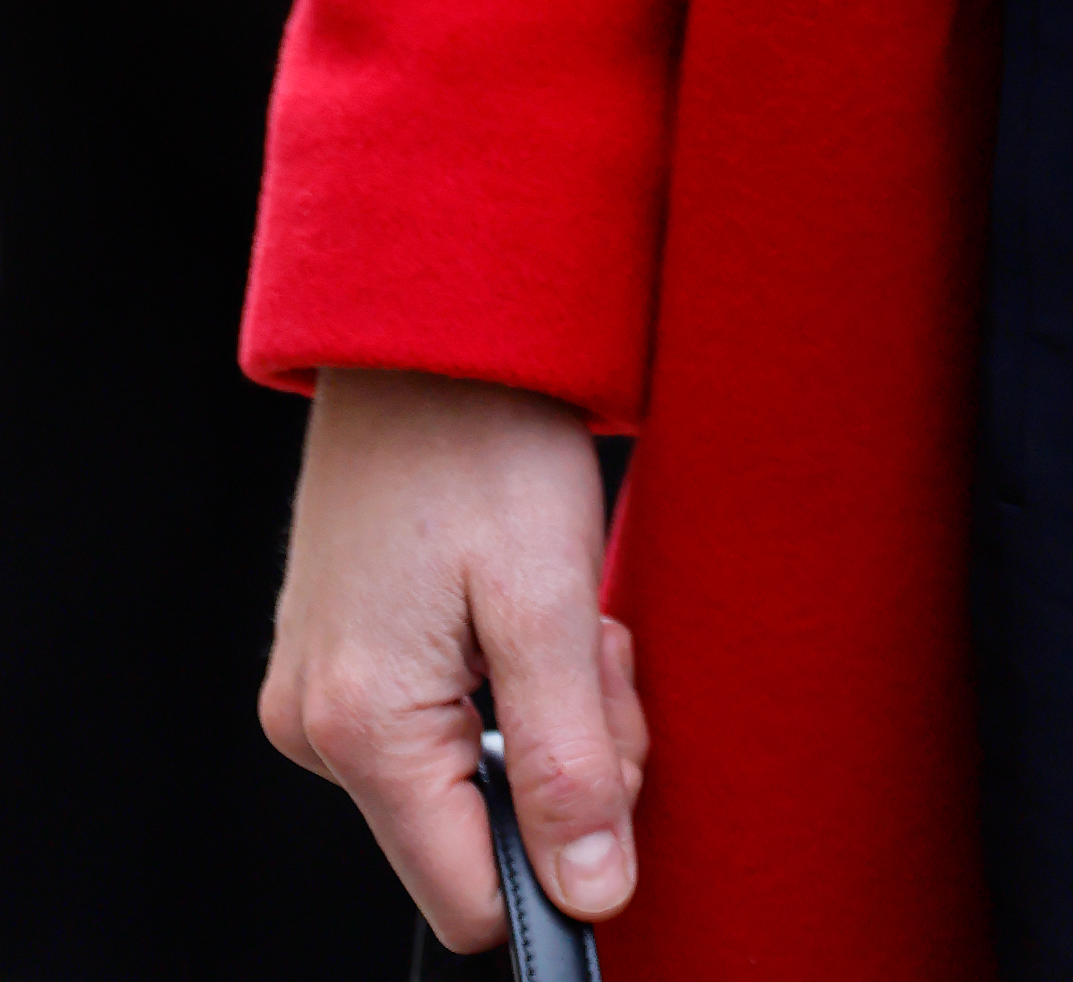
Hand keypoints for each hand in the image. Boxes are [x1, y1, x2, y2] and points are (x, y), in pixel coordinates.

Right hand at [262, 368, 643, 950]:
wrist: (426, 323)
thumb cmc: (485, 437)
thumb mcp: (549, 603)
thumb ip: (569, 765)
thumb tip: (591, 896)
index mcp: (363, 732)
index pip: (472, 899)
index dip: (564, 846)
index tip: (605, 737)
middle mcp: (318, 731)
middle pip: (477, 833)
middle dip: (564, 757)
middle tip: (590, 643)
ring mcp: (319, 693)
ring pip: (468, 773)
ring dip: (540, 707)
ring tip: (553, 599)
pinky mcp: (338, 656)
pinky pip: (440, 721)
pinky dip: (501, 677)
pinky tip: (517, 596)